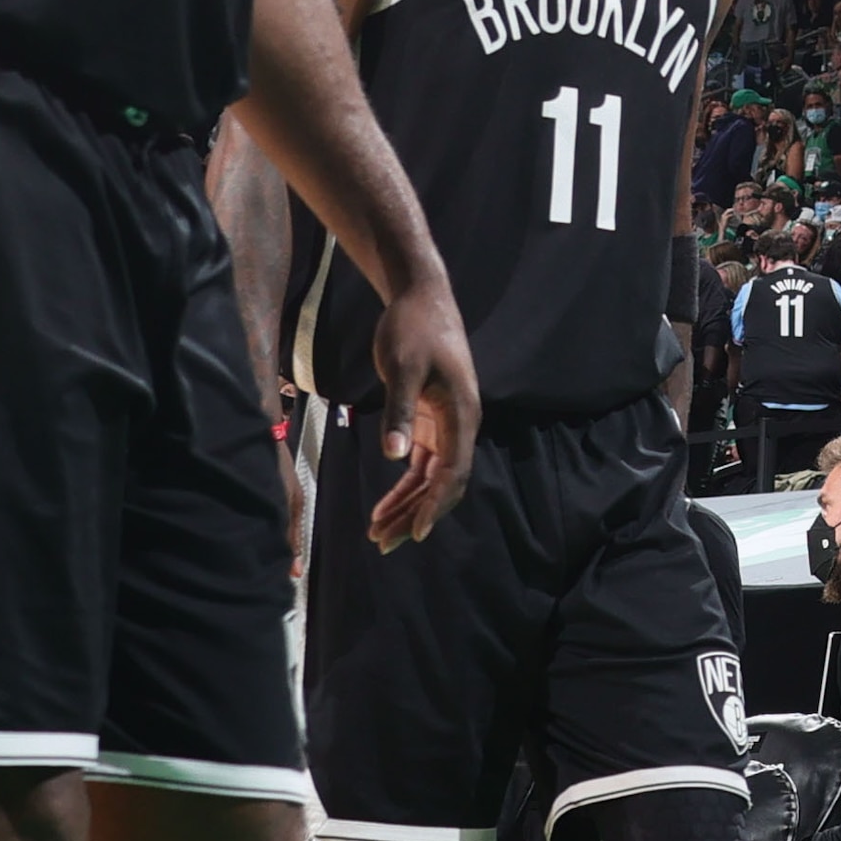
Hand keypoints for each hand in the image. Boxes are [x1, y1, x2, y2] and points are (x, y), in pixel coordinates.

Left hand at [355, 276, 479, 549]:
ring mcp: (446, 425)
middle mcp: (460, 425)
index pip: (453, 473)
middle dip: (415, 514)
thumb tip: (394, 455)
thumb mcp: (403, 369)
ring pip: (430, 478)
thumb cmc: (413, 329)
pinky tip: (384, 505)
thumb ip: (400, 412)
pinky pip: (421, 464)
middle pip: (442, 483)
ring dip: (407, 505)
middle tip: (383, 542)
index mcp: (462, 415)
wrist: (420, 298)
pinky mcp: (430, 420)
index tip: (416, 532)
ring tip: (378, 532)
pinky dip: (404, 486)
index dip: (436, 504)